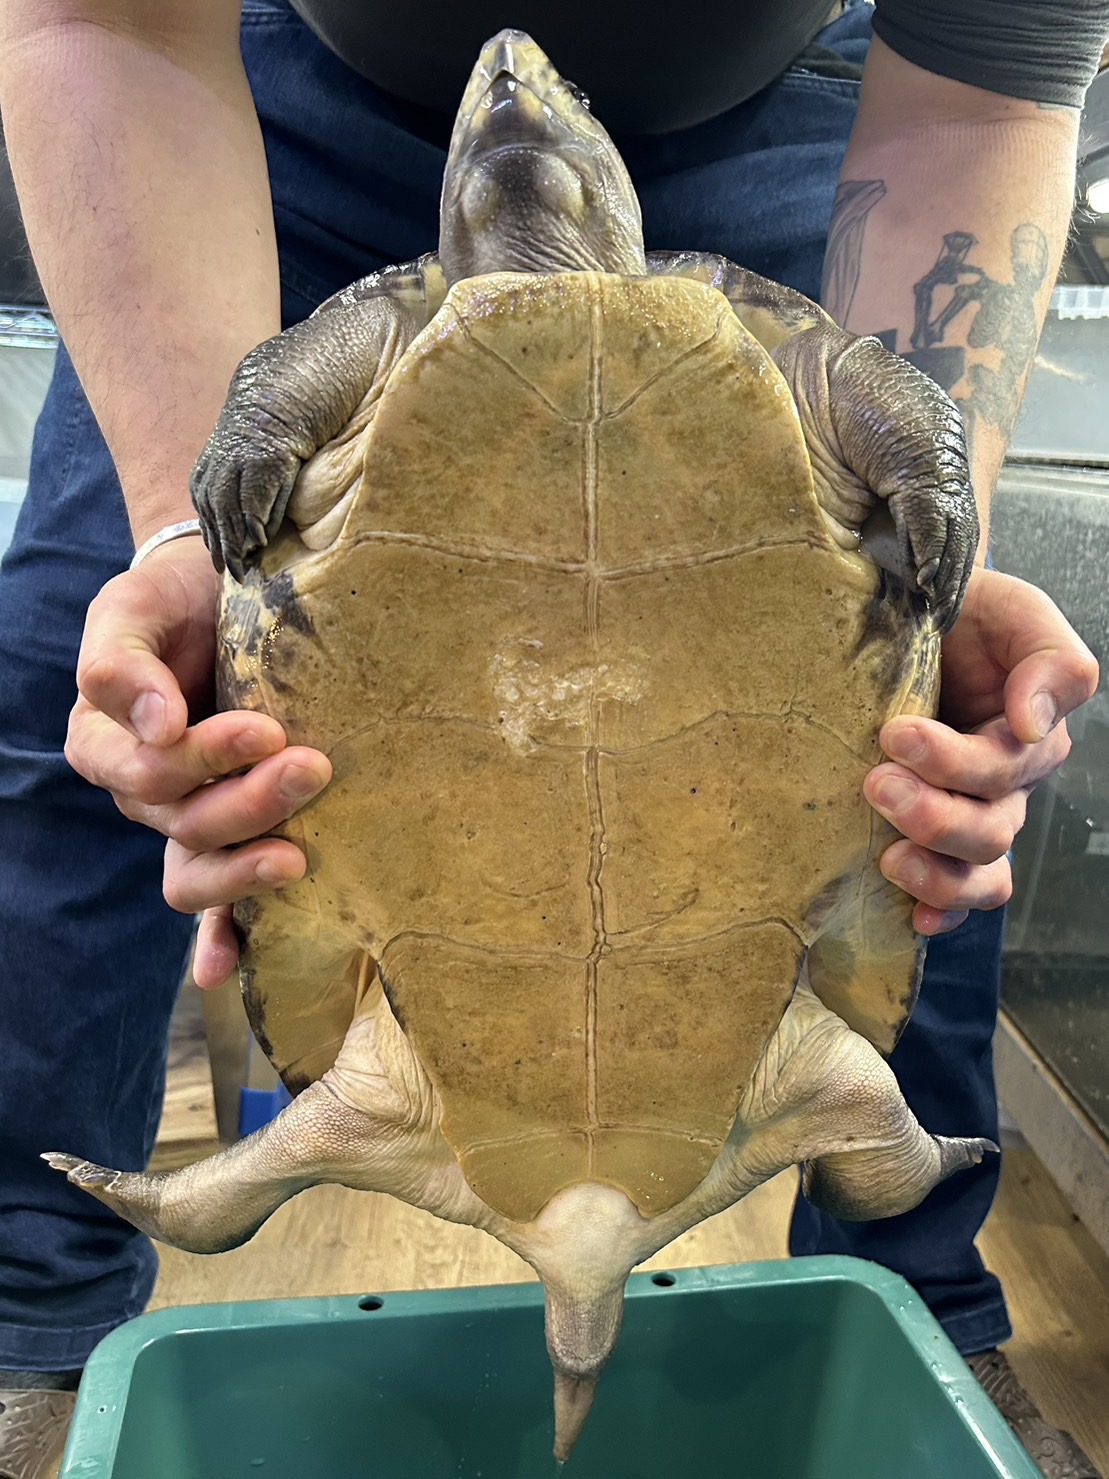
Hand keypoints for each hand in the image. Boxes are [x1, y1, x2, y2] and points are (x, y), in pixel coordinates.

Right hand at [65, 534, 330, 985]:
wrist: (225, 591)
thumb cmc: (175, 599)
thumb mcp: (132, 608)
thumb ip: (121, 660)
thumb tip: (153, 720)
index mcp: (107, 741)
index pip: (146, 771)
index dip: (200, 759)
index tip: (263, 729)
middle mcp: (143, 791)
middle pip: (184, 824)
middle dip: (247, 804)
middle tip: (310, 768)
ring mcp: (188, 818)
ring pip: (203, 864)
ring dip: (249, 867)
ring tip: (302, 855)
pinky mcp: (234, 831)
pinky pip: (217, 901)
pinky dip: (219, 937)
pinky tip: (224, 971)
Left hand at [863, 567, 1098, 933]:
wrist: (912, 617)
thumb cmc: (966, 615)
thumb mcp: (1017, 612)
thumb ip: (1049, 660)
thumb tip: (1032, 720)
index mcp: (1028, 736)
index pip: (1005, 768)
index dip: (953, 761)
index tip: (895, 733)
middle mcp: (1006, 786)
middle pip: (990, 829)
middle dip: (933, 815)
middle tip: (876, 783)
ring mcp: (970, 816)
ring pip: (978, 872)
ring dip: (935, 873)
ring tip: (887, 856)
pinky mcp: (932, 837)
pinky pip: (954, 896)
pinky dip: (940, 913)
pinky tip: (913, 920)